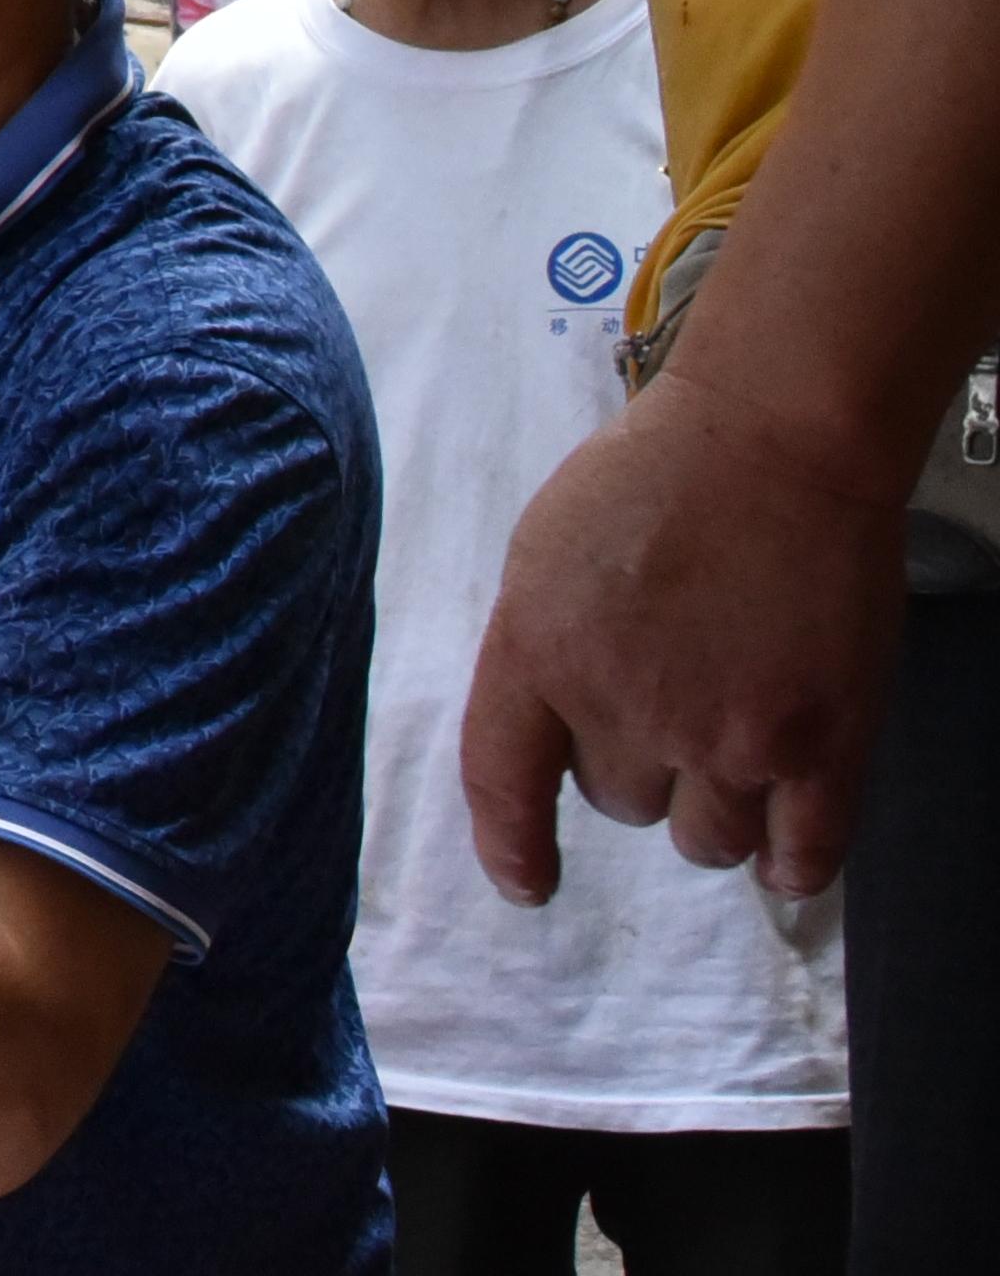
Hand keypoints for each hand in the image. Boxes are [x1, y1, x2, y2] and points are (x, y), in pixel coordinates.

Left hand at [463, 372, 904, 904]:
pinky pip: (803, 854)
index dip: (510, 843)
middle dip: (639, 763)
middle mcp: (625, 707)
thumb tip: (550, 726)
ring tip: (733, 742)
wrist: (777, 440)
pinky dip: (790, 867)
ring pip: (706, 838)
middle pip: (620, 800)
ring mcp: (728, 734)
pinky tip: (783, 854)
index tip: (525, 883)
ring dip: (712, 807)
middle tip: (675, 694)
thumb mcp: (547, 552)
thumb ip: (543, 647)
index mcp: (539, 651)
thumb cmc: (658, 477)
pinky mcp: (822, 746)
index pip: (501, 778)